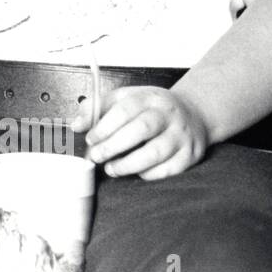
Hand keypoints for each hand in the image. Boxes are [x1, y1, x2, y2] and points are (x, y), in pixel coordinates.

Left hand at [71, 86, 210, 179]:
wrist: (194, 114)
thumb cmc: (153, 108)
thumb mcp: (126, 98)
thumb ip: (98, 108)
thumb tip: (77, 124)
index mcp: (150, 98)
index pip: (125, 110)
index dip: (104, 126)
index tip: (90, 139)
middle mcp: (168, 115)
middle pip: (140, 129)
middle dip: (113, 146)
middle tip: (96, 156)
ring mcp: (181, 136)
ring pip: (155, 153)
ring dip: (128, 164)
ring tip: (111, 168)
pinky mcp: (190, 155)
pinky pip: (168, 170)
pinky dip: (148, 174)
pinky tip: (135, 171)